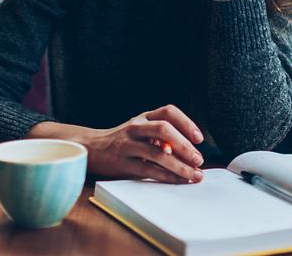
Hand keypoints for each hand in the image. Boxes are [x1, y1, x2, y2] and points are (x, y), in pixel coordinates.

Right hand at [86, 104, 204, 182]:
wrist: (92, 149)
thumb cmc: (123, 141)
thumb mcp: (140, 131)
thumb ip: (161, 137)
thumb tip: (189, 151)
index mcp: (143, 117)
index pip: (168, 112)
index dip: (186, 123)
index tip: (199, 138)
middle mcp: (135, 127)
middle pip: (163, 129)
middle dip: (184, 145)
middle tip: (198, 159)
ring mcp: (127, 144)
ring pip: (157, 153)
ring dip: (180, 165)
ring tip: (194, 174)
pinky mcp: (121, 163)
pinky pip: (148, 170)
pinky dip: (166, 176)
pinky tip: (178, 180)